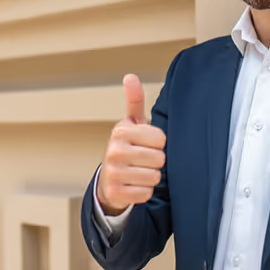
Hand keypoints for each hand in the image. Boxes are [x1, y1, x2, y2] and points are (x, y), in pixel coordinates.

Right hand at [96, 74, 166, 215]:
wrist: (108, 178)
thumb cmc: (127, 147)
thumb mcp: (131, 123)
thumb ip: (134, 100)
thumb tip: (130, 76)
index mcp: (121, 131)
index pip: (161, 139)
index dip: (158, 143)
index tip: (146, 143)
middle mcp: (114, 150)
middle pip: (159, 159)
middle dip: (156, 161)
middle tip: (143, 160)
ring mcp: (113, 172)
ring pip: (154, 177)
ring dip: (150, 177)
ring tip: (139, 172)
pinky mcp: (115, 193)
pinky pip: (146, 193)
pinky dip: (144, 191)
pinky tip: (134, 185)